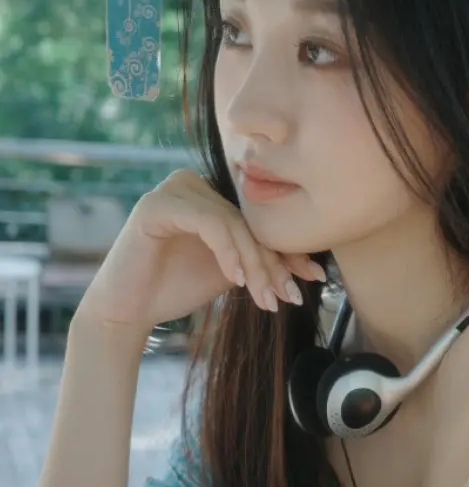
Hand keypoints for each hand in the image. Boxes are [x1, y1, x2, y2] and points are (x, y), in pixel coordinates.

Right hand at [76, 169, 324, 333]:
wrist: (129, 311)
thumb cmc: (177, 287)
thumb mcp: (232, 270)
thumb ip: (261, 258)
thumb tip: (312, 268)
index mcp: (210, 193)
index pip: (257, 221)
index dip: (287, 251)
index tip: (315, 277)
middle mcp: (193, 182)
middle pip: (248, 222)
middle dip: (274, 263)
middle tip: (290, 296)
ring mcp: (173, 189)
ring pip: (233, 224)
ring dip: (255, 264)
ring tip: (267, 298)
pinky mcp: (157, 204)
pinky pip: (208, 222)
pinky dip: (228, 251)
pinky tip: (237, 279)